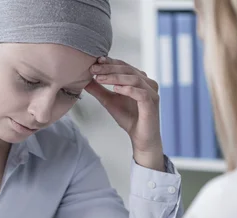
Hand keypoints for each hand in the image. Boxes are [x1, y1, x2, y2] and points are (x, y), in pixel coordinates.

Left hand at [86, 56, 163, 170]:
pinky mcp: (152, 103)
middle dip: (109, 68)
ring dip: (115, 77)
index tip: (95, 61)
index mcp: (139, 79)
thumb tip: (84, 79)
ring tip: (100, 79)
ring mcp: (151, 92)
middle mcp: (147, 83)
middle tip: (94, 69)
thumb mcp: (109, 101)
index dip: (110, 62)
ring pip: (134, 79)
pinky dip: (127, 89)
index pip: (124, 65)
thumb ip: (99, 90)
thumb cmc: (128, 117)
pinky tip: (115, 89)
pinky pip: (140, 93)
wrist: (140, 137)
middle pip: (128, 69)